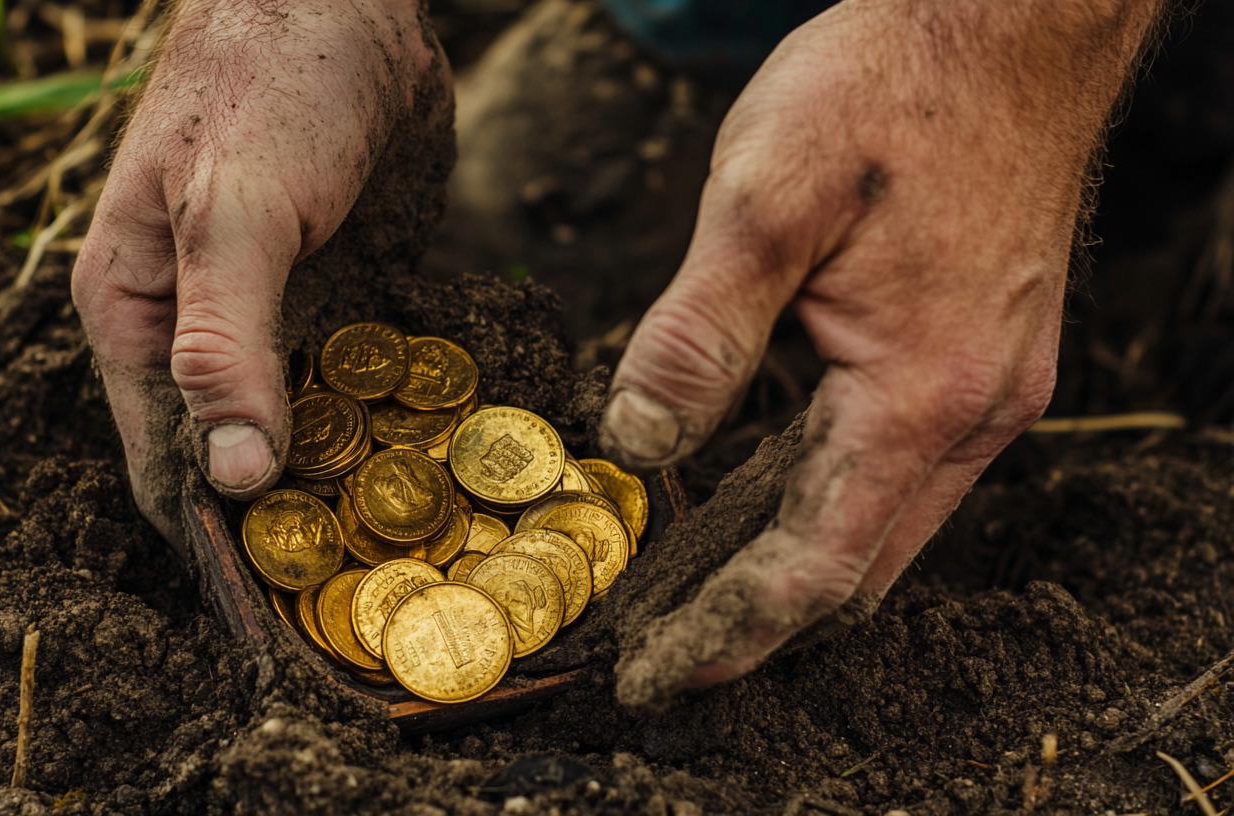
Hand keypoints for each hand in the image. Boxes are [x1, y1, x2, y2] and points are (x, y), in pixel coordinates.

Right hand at [72, 0, 447, 544]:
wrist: (349, 0)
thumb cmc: (268, 86)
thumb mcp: (233, 214)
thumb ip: (226, 342)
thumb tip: (233, 479)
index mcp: (136, 315)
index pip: (159, 463)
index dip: (207, 542)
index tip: (268, 617)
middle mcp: (200, 329)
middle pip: (233, 459)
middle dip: (286, 524)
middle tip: (360, 594)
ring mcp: (277, 315)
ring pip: (300, 428)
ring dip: (343, 482)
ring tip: (406, 549)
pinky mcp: (342, 295)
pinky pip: (357, 381)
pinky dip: (386, 425)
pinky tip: (434, 465)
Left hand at [605, 0, 1162, 705]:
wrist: (1009, 23)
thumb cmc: (891, 90)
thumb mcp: (766, 198)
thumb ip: (698, 332)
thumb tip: (636, 439)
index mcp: (920, 392)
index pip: (813, 566)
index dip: (727, 633)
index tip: (653, 675)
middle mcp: (972, 414)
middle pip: (854, 571)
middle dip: (752, 622)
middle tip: (657, 649)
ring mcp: (989, 389)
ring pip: (880, 527)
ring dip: (789, 570)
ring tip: (691, 594)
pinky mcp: (983, 359)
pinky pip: (897, 472)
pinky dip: (824, 507)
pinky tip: (759, 499)